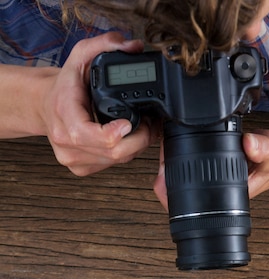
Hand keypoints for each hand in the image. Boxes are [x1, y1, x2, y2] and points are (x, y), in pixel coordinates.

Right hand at [40, 33, 159, 175]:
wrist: (45, 106)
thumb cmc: (65, 85)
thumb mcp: (81, 56)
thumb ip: (106, 44)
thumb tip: (134, 46)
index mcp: (64, 115)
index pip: (90, 135)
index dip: (116, 133)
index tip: (130, 123)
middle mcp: (66, 142)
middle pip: (113, 153)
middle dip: (139, 139)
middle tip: (149, 123)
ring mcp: (72, 159)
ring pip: (117, 161)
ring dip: (135, 146)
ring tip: (140, 127)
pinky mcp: (81, 169)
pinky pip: (112, 166)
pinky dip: (125, 153)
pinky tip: (126, 139)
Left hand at [152, 130, 268, 209]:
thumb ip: (262, 148)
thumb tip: (248, 144)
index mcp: (227, 197)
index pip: (194, 206)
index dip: (173, 196)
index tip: (162, 179)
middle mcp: (216, 194)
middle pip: (180, 196)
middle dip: (164, 181)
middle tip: (159, 159)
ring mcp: (213, 185)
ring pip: (182, 185)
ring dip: (169, 171)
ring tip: (163, 152)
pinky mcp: (213, 173)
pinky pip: (191, 172)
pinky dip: (180, 161)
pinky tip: (174, 150)